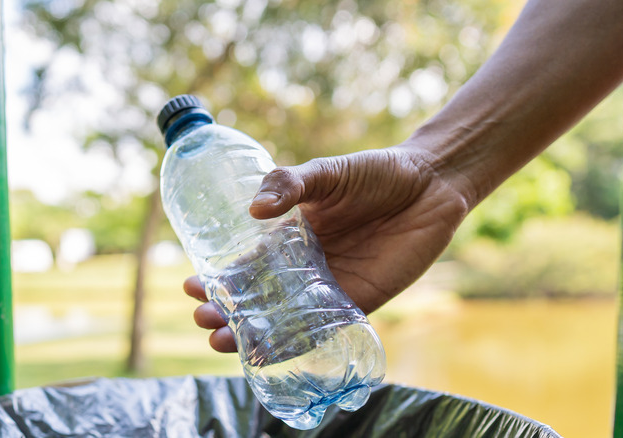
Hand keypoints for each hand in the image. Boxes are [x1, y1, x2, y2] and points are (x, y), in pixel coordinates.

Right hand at [183, 145, 472, 351]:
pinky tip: (271, 352)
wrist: (430, 184)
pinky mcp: (360, 302)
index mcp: (292, 235)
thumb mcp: (326, 172)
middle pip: (259, 296)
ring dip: (253, 333)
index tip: (192, 286)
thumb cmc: (376, 172)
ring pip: (285, 319)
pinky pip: (324, 329)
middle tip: (204, 319)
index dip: (220, 277)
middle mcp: (306, 265)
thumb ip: (291, 184)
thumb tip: (253, 209)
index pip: (248, 262)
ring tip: (221, 340)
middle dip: (228, 311)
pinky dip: (296, 343)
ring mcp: (331, 286)